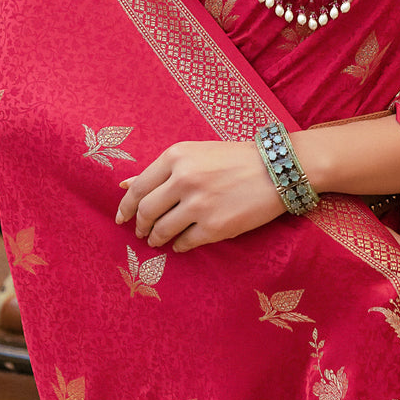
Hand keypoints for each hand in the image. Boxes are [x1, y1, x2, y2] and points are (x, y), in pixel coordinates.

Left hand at [115, 140, 283, 252]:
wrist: (278, 168)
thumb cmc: (236, 158)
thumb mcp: (195, 153)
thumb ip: (161, 170)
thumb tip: (124, 184)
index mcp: (176, 156)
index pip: (138, 188)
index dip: (125, 207)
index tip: (122, 218)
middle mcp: (184, 179)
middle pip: (146, 211)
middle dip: (140, 226)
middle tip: (141, 232)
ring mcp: (199, 205)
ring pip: (162, 230)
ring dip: (156, 239)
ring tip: (158, 240)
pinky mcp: (215, 227)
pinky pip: (185, 243)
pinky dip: (178, 246)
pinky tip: (181, 243)